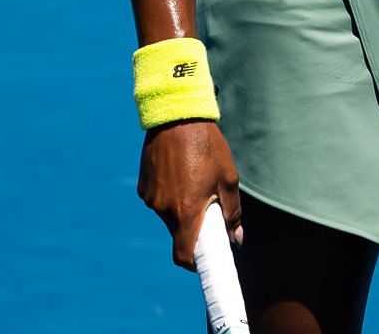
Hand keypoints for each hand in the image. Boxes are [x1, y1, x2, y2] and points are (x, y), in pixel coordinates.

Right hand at [137, 119, 243, 268]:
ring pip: (167, 216)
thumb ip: (232, 213)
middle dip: (192, 229)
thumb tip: (236, 239)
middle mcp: (163, 208)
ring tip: (193, 181)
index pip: (183, 255)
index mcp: (186, 211)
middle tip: (207, 209)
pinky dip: (169, 196)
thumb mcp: (227, 178)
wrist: (177, 116)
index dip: (194, 263)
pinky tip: (179, 173)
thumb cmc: (207, 146)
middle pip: (178, 234)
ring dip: (180, 210)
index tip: (205, 260)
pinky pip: (157, 201)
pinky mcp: (143, 186)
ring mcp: (150, 198)